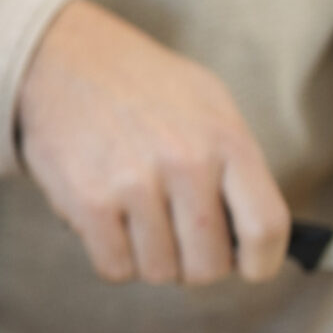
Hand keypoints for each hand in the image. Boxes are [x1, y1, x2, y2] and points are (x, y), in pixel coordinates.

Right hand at [16, 0, 292, 285]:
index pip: (266, 228)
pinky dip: (113, 258)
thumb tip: (256, 235)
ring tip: (138, 222)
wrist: (65, 59)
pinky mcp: (89, 202)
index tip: (248, 266)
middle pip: (209, 265)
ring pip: (159, 272)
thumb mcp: (209, 104)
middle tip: (179, 241)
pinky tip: (110, 225)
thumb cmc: (142, 86)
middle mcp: (186, 163)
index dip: (261, 262)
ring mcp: (135, 184)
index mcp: (226, 140)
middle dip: (195, 265)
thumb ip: (238, 166)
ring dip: (149, 259)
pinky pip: (114, 268)